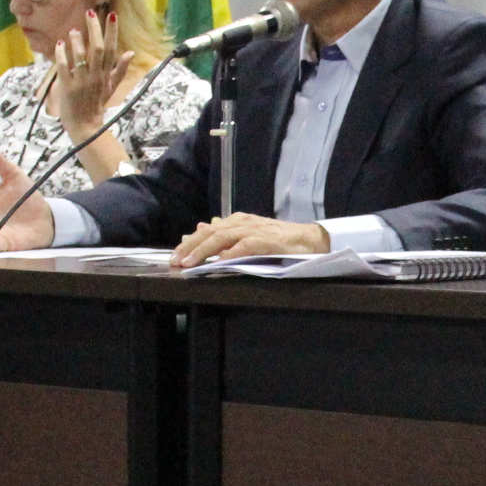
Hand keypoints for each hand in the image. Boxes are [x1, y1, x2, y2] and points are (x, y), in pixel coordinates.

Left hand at [50, 14, 131, 144]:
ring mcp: (81, 81)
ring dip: (77, 41)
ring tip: (73, 30)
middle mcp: (95, 76)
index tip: (112, 14)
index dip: (112, 31)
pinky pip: (63, 67)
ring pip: (80, 57)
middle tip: (90, 12)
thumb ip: (120, 70)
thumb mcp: (111, 87)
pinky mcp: (67, 87)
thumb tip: (131, 53)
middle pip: (98, 48)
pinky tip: (60, 44)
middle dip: (94, 29)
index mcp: (106, 75)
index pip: (112, 49)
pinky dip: (61, 54)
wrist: (85, 125)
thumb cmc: (97, 104)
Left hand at [171, 214, 328, 266]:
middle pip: (210, 233)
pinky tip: (219, 262)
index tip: (175, 256)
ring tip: (190, 263)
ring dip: (204, 251)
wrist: (310, 239)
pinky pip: (244, 246)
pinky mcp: (267, 241)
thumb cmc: (280, 241)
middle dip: (190, 247)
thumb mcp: (250, 236)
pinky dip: (230, 254)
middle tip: (176, 261)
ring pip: (222, 238)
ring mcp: (254, 230)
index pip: (207, 231)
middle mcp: (243, 222)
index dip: (190, 243)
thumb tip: (202, 228)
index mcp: (237, 221)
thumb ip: (227, 235)